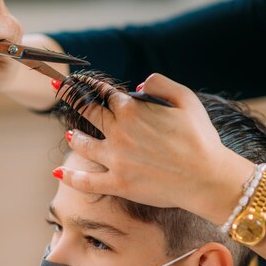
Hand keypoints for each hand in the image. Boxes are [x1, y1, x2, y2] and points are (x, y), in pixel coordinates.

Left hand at [56, 73, 253, 223]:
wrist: (206, 178)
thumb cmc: (200, 139)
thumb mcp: (186, 99)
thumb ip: (160, 84)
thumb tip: (138, 86)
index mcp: (132, 109)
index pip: (103, 93)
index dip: (89, 85)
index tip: (78, 81)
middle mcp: (118, 132)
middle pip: (88, 113)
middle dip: (71, 100)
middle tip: (59, 93)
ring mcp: (115, 159)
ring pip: (83, 145)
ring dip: (75, 138)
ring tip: (71, 136)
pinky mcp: (118, 184)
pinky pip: (86, 181)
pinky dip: (70, 176)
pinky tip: (59, 172)